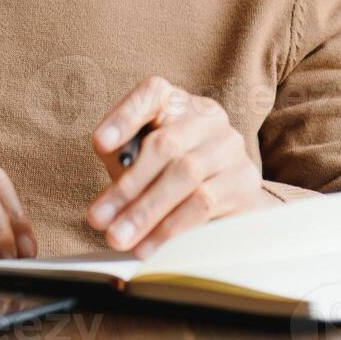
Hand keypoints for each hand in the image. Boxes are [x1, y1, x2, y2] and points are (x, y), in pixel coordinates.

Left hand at [86, 76, 275, 256]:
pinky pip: (203, 204)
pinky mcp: (242, 180)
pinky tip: (147, 246)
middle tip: (97, 219)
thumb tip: (109, 195)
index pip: (152, 93)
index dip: (125, 117)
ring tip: (118, 237)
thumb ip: (123, 160)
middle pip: (166, 145)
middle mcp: (207, 116)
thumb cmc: (166, 171)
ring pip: (185, 176)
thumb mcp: (139, 157)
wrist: (224, 193)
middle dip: (127, 187)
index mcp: (176, 100)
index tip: (100, 144)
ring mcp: (229, 146)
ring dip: (145, 212)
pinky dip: (170, 228)